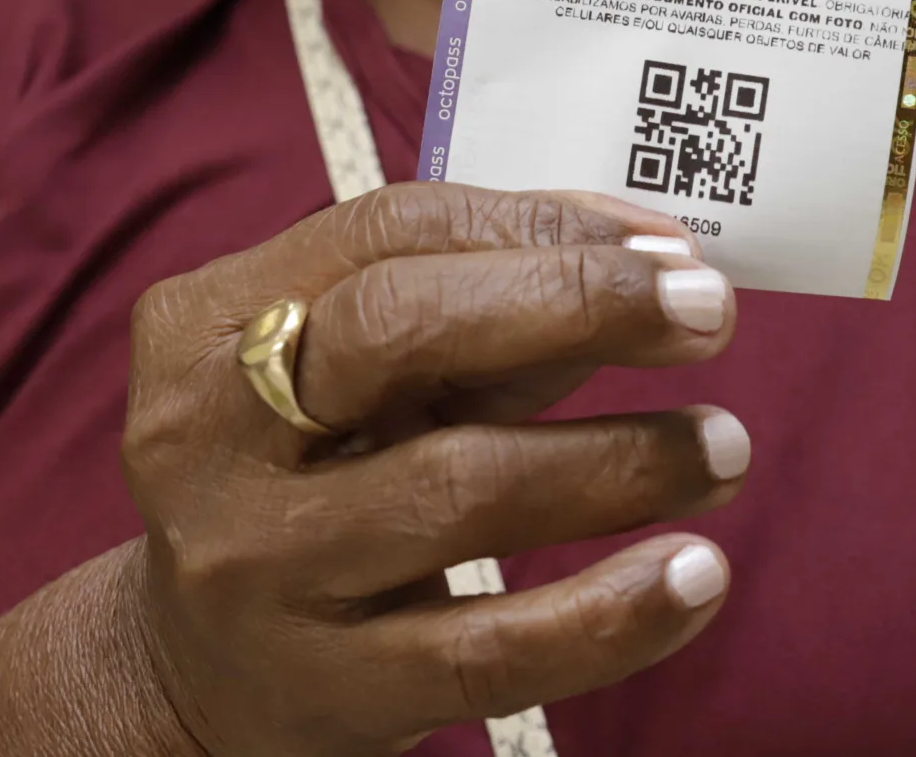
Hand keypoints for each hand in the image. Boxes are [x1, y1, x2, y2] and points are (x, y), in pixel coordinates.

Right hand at [121, 182, 745, 756]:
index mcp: (213, 322)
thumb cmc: (312, 477)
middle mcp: (211, 436)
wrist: (192, 675)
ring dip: (620, 461)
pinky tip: (693, 577)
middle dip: (574, 303)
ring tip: (723, 449)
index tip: (667, 247)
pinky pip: (488, 650)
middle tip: (708, 311)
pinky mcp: (323, 688)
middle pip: (400, 329)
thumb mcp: (365, 377)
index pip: (388, 230)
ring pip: (458, 489)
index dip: (540, 226)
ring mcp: (258, 567)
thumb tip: (650, 255)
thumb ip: (487, 307)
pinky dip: (609, 615)